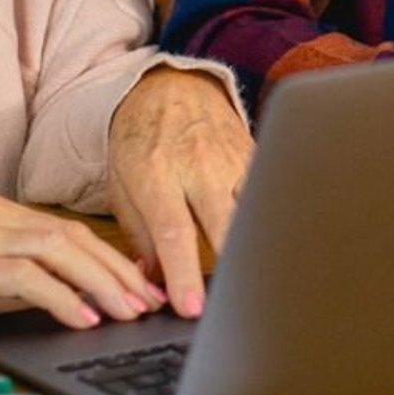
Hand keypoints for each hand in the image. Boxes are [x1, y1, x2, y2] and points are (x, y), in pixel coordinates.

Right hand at [0, 195, 161, 331]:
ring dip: (100, 282)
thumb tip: (68, 296)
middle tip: (150, 299)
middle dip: (117, 270)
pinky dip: (60, 297)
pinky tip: (83, 317)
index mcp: (1, 212)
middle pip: (73, 237)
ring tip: (129, 310)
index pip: (70, 231)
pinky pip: (24, 277)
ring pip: (58, 251)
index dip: (111, 257)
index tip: (141, 283)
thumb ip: (15, 272)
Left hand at [107, 66, 252, 318]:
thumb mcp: (122, 184)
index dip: (184, 273)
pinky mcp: (255, 153)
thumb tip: (152, 286)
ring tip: (258, 283)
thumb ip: (139, 236)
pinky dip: (268, 220)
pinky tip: (271, 246)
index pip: (174, 231)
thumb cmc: (140, 140)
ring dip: (254, 247)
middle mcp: (199, 164)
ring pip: (253, 209)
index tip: (192, 308)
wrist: (169, 86)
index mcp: (156, 173)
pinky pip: (266, 192)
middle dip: (232, 267)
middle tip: (232, 305)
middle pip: (224, 222)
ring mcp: (232, 157)